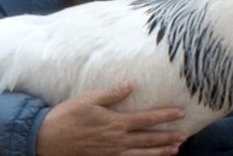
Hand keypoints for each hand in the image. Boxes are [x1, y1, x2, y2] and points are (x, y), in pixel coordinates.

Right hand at [36, 80, 186, 155]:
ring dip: (160, 151)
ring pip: (142, 154)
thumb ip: (112, 94)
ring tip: (175, 149)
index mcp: (115, 123)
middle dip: (168, 137)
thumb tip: (131, 84)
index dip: (165, 116)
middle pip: (149, 139)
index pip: (147, 118)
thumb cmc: (67, 117)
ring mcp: (112, 153)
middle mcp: (118, 140)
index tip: (181, 113)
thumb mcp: (88, 100)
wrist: (47, 139)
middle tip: (184, 135)